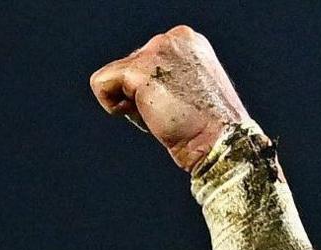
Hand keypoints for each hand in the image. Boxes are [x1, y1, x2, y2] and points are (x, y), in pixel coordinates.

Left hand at [89, 26, 249, 170]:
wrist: (220, 140)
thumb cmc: (208, 127)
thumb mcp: (190, 90)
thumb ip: (166, 78)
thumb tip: (134, 87)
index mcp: (188, 40)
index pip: (146, 60)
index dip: (150, 90)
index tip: (176, 106)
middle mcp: (173, 38)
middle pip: (129, 67)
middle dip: (140, 96)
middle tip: (171, 113)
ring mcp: (156, 51)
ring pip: (114, 76)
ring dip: (131, 103)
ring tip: (161, 114)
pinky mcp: (139, 70)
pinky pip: (100, 83)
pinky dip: (110, 106)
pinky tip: (143, 115)